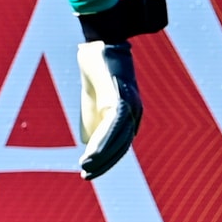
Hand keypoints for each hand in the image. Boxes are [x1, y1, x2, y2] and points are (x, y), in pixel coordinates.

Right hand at [74, 0, 167, 178]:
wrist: (97, 45)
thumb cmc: (96, 75)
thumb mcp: (94, 104)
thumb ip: (94, 123)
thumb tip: (89, 145)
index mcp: (130, 116)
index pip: (119, 145)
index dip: (105, 161)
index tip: (89, 173)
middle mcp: (135, 112)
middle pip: (121, 145)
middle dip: (104, 163)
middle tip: (87, 175)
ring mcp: (131, 104)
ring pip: (119, 137)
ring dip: (102, 156)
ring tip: (86, 168)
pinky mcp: (122, 96)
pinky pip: (116, 124)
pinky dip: (104, 141)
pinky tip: (92, 152)